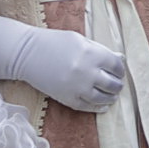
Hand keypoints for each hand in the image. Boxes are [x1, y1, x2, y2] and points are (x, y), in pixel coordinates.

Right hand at [6, 27, 126, 112]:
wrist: (27, 54)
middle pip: (112, 84)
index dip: (120, 69)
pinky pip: (87, 107)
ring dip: (110, 98)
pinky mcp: (67, 99)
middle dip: (117, 85)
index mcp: (92, 54)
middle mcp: (87, 72)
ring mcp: (77, 88)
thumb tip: (120, 59)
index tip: (119, 71)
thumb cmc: (54, 42)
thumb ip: (100, 50)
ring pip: (102, 98)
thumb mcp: (80, 40)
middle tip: (117, 84)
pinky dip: (97, 108)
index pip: (116, 66)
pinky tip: (103, 106)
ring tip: (112, 96)